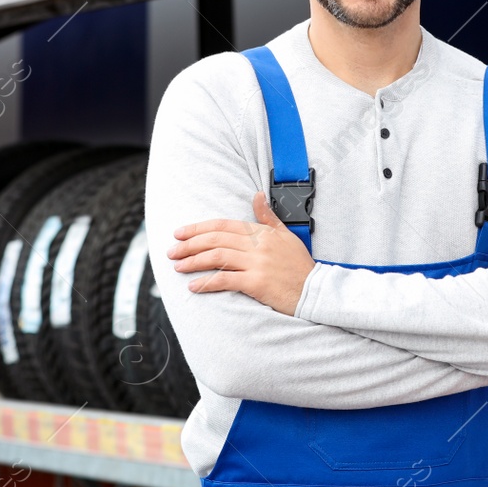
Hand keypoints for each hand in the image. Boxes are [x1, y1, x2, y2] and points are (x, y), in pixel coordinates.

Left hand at [165, 192, 315, 315]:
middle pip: (215, 240)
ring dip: (193, 261)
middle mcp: (258, 245)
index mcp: (262, 232)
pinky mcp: (257, 284)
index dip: (198, 228)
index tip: (180, 233)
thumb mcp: (286, 235)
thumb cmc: (299, 265)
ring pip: (217, 257)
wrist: (316, 290)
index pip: (223, 225)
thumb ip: (268, 216)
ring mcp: (257, 264)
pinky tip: (193, 285)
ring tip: (178, 266)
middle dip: (189, 244)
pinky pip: (226, 280)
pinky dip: (207, 282)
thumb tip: (257, 195)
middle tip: (172, 251)